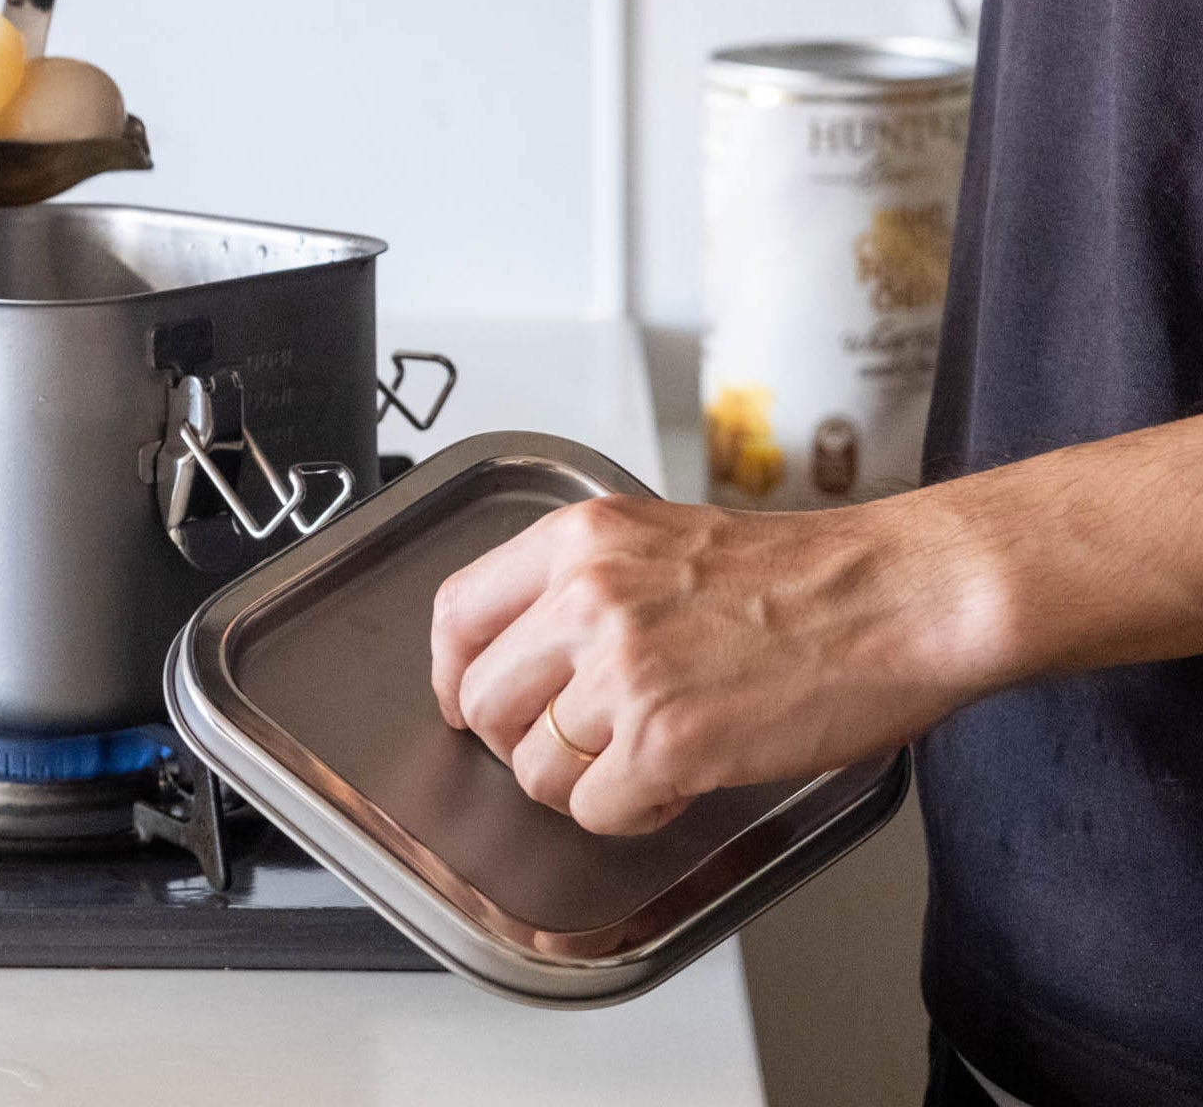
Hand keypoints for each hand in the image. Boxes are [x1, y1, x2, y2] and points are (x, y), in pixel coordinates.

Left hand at [429, 489, 1001, 835]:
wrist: (900, 594)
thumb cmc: (803, 573)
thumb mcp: (663, 540)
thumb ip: (585, 584)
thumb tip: (525, 652)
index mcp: (580, 539)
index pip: (457, 612)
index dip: (454, 673)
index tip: (467, 699)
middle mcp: (588, 596)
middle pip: (482, 700)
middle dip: (518, 741)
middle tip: (570, 748)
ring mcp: (625, 670)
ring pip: (534, 768)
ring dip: (580, 783)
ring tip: (642, 760)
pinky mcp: (669, 740)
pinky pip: (596, 811)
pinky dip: (630, 814)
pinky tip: (676, 783)